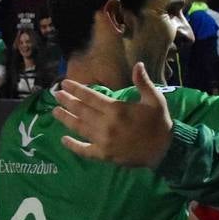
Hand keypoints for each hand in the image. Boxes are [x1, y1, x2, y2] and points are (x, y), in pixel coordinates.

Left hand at [55, 62, 173, 167]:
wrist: (164, 150)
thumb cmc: (159, 122)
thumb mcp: (155, 99)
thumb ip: (143, 82)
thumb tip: (138, 64)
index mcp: (117, 109)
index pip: (91, 96)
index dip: (76, 89)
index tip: (65, 84)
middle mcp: (107, 125)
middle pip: (81, 111)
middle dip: (67, 101)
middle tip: (55, 95)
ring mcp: (104, 141)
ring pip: (79, 128)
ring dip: (66, 119)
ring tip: (54, 112)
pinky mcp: (104, 154)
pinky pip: (85, 150)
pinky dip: (73, 145)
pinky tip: (64, 139)